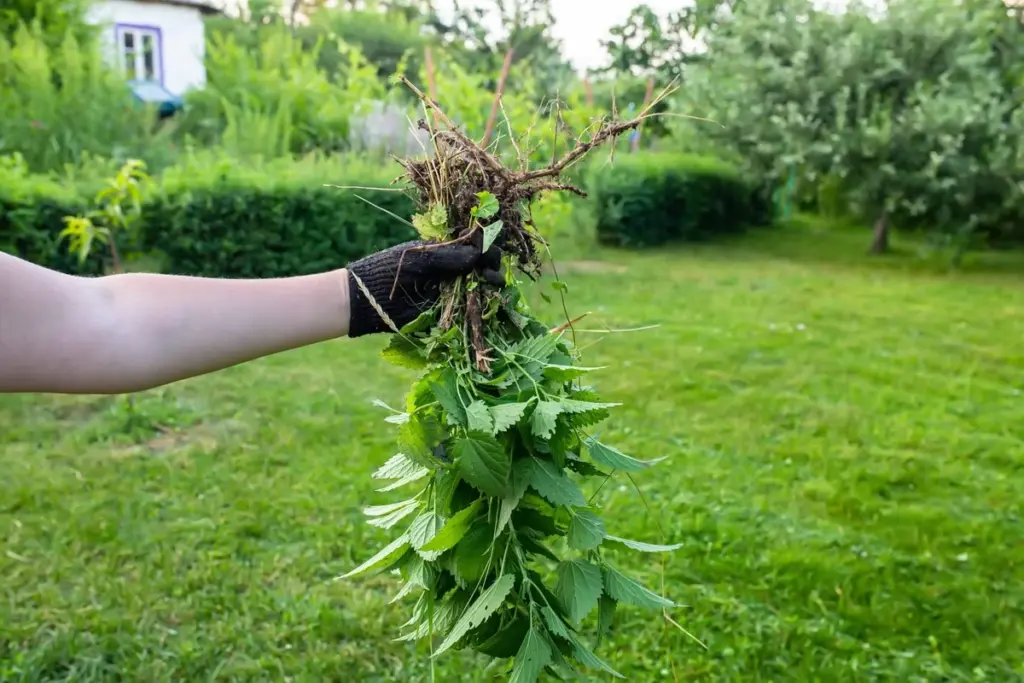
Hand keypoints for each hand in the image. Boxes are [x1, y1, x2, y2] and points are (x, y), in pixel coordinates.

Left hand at [345, 240, 502, 336]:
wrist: (369, 300)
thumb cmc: (390, 271)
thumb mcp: (420, 258)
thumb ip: (448, 256)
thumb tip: (478, 253)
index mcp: (445, 252)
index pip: (473, 244)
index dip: (485, 243)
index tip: (489, 245)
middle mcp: (452, 270)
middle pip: (482, 264)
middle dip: (491, 262)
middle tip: (490, 266)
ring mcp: (452, 291)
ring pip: (482, 285)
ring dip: (492, 281)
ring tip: (491, 280)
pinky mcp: (450, 312)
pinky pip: (472, 307)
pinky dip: (484, 302)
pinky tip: (489, 296)